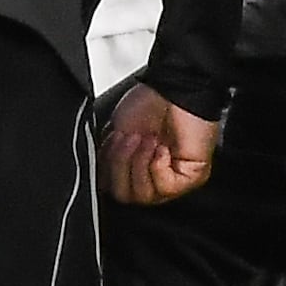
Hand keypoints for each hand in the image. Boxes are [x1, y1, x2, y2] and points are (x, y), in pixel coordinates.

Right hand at [101, 84, 216, 205]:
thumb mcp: (114, 134)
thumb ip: (104, 161)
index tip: (111, 142)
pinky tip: (161, 148)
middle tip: (129, 139)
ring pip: (143, 195)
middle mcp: (150, 176)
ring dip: (139, 163)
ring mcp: (171, 179)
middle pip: (123, 195)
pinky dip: (157, 166)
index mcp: (132, 168)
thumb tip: (95, 177)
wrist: (174, 89)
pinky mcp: (190, 177)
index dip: (106, 167)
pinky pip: (165, 188)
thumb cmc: (150, 103)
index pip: (110, 188)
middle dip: (121, 165)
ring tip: (146, 140)